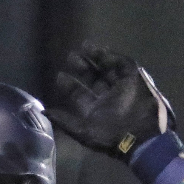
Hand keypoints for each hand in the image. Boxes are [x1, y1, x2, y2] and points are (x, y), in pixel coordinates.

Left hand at [47, 42, 174, 161]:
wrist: (140, 136)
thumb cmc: (110, 137)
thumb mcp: (83, 131)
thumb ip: (64, 121)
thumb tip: (43, 112)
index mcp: (96, 112)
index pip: (80, 95)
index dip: (70, 86)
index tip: (60, 75)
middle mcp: (108, 99)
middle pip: (93, 79)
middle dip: (82, 68)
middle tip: (71, 56)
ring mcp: (121, 88)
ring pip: (107, 69)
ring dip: (96, 58)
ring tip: (84, 46)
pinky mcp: (134, 79)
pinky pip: (122, 64)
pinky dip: (111, 56)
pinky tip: (99, 49)